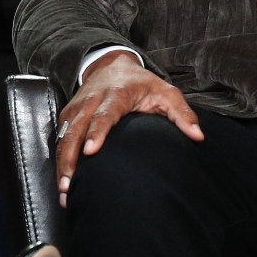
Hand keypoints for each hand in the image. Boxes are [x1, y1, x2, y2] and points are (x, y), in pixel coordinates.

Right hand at [54, 51, 201, 207]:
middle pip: (76, 129)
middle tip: (68, 185)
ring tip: (63, 191)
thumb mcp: (166, 92)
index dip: (97, 132)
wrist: (112, 64)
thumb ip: (182, 114)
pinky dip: (58, 158)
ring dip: (61, 163)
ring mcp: (77, 107)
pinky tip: (62, 181)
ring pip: (63, 135)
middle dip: (70, 157)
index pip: (105, 114)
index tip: (91, 151)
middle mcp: (92, 100)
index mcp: (117, 94)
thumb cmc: (142, 84)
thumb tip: (198, 136)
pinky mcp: (68, 114)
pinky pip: (59, 137)